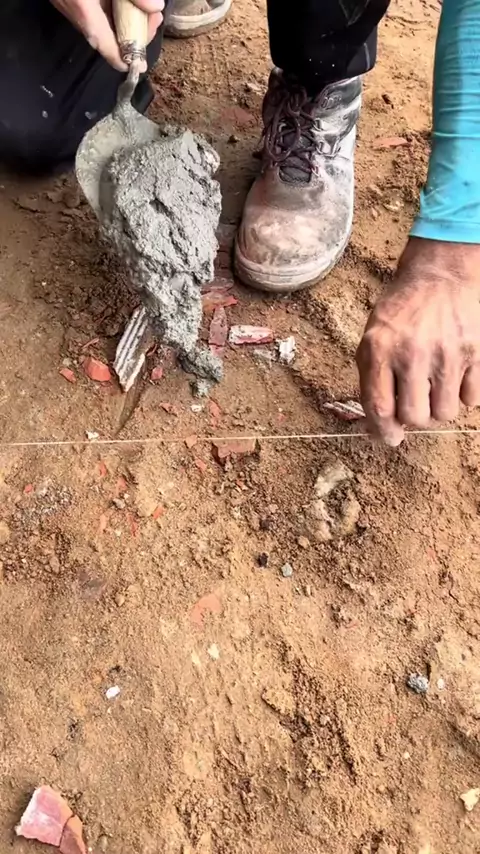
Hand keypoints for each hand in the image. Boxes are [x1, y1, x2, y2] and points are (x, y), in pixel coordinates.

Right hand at [50, 0, 163, 70]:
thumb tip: (154, 7)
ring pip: (100, 24)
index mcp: (83, 8)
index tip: (142, 62)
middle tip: (154, 16)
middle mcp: (73, 10)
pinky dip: (111, 10)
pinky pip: (93, 12)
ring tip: (146, 9)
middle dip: (133, 32)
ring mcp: (67, 4)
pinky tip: (125, 1)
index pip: (106, 48)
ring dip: (124, 20)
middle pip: (106, 38)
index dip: (126, 59)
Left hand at [356, 238, 479, 445]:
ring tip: (435, 387)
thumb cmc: (403, 309)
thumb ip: (373, 379)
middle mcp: (412, 352)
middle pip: (415, 417)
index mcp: (380, 348)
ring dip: (439, 407)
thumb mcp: (374, 336)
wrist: (442, 273)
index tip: (390, 438)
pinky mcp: (476, 352)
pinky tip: (456, 376)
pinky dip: (464, 395)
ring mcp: (447, 353)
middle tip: (416, 403)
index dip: (383, 431)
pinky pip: (472, 399)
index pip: (379, 407)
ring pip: (445, 413)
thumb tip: (382, 428)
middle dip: (414, 419)